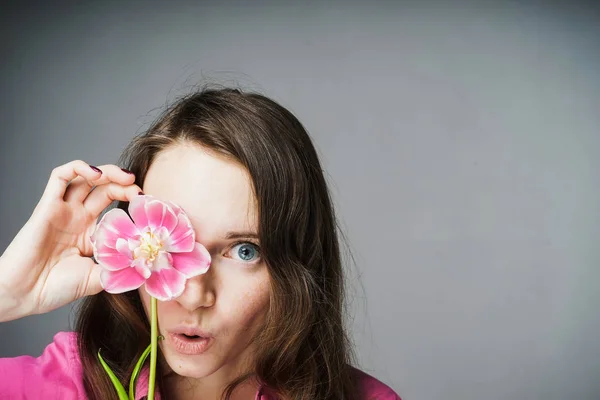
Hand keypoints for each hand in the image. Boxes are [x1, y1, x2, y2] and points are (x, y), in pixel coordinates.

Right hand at [0, 160, 141, 321]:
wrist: (24, 295)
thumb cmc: (55, 288)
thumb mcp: (99, 277)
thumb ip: (120, 265)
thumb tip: (146, 259)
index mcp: (90, 233)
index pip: (115, 208)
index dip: (131, 204)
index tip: (147, 208)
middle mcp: (77, 218)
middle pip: (104, 189)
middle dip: (124, 184)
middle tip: (139, 190)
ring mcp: (62, 210)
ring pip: (85, 178)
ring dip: (107, 172)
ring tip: (125, 178)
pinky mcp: (46, 205)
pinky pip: (60, 176)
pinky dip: (79, 168)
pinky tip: (96, 174)